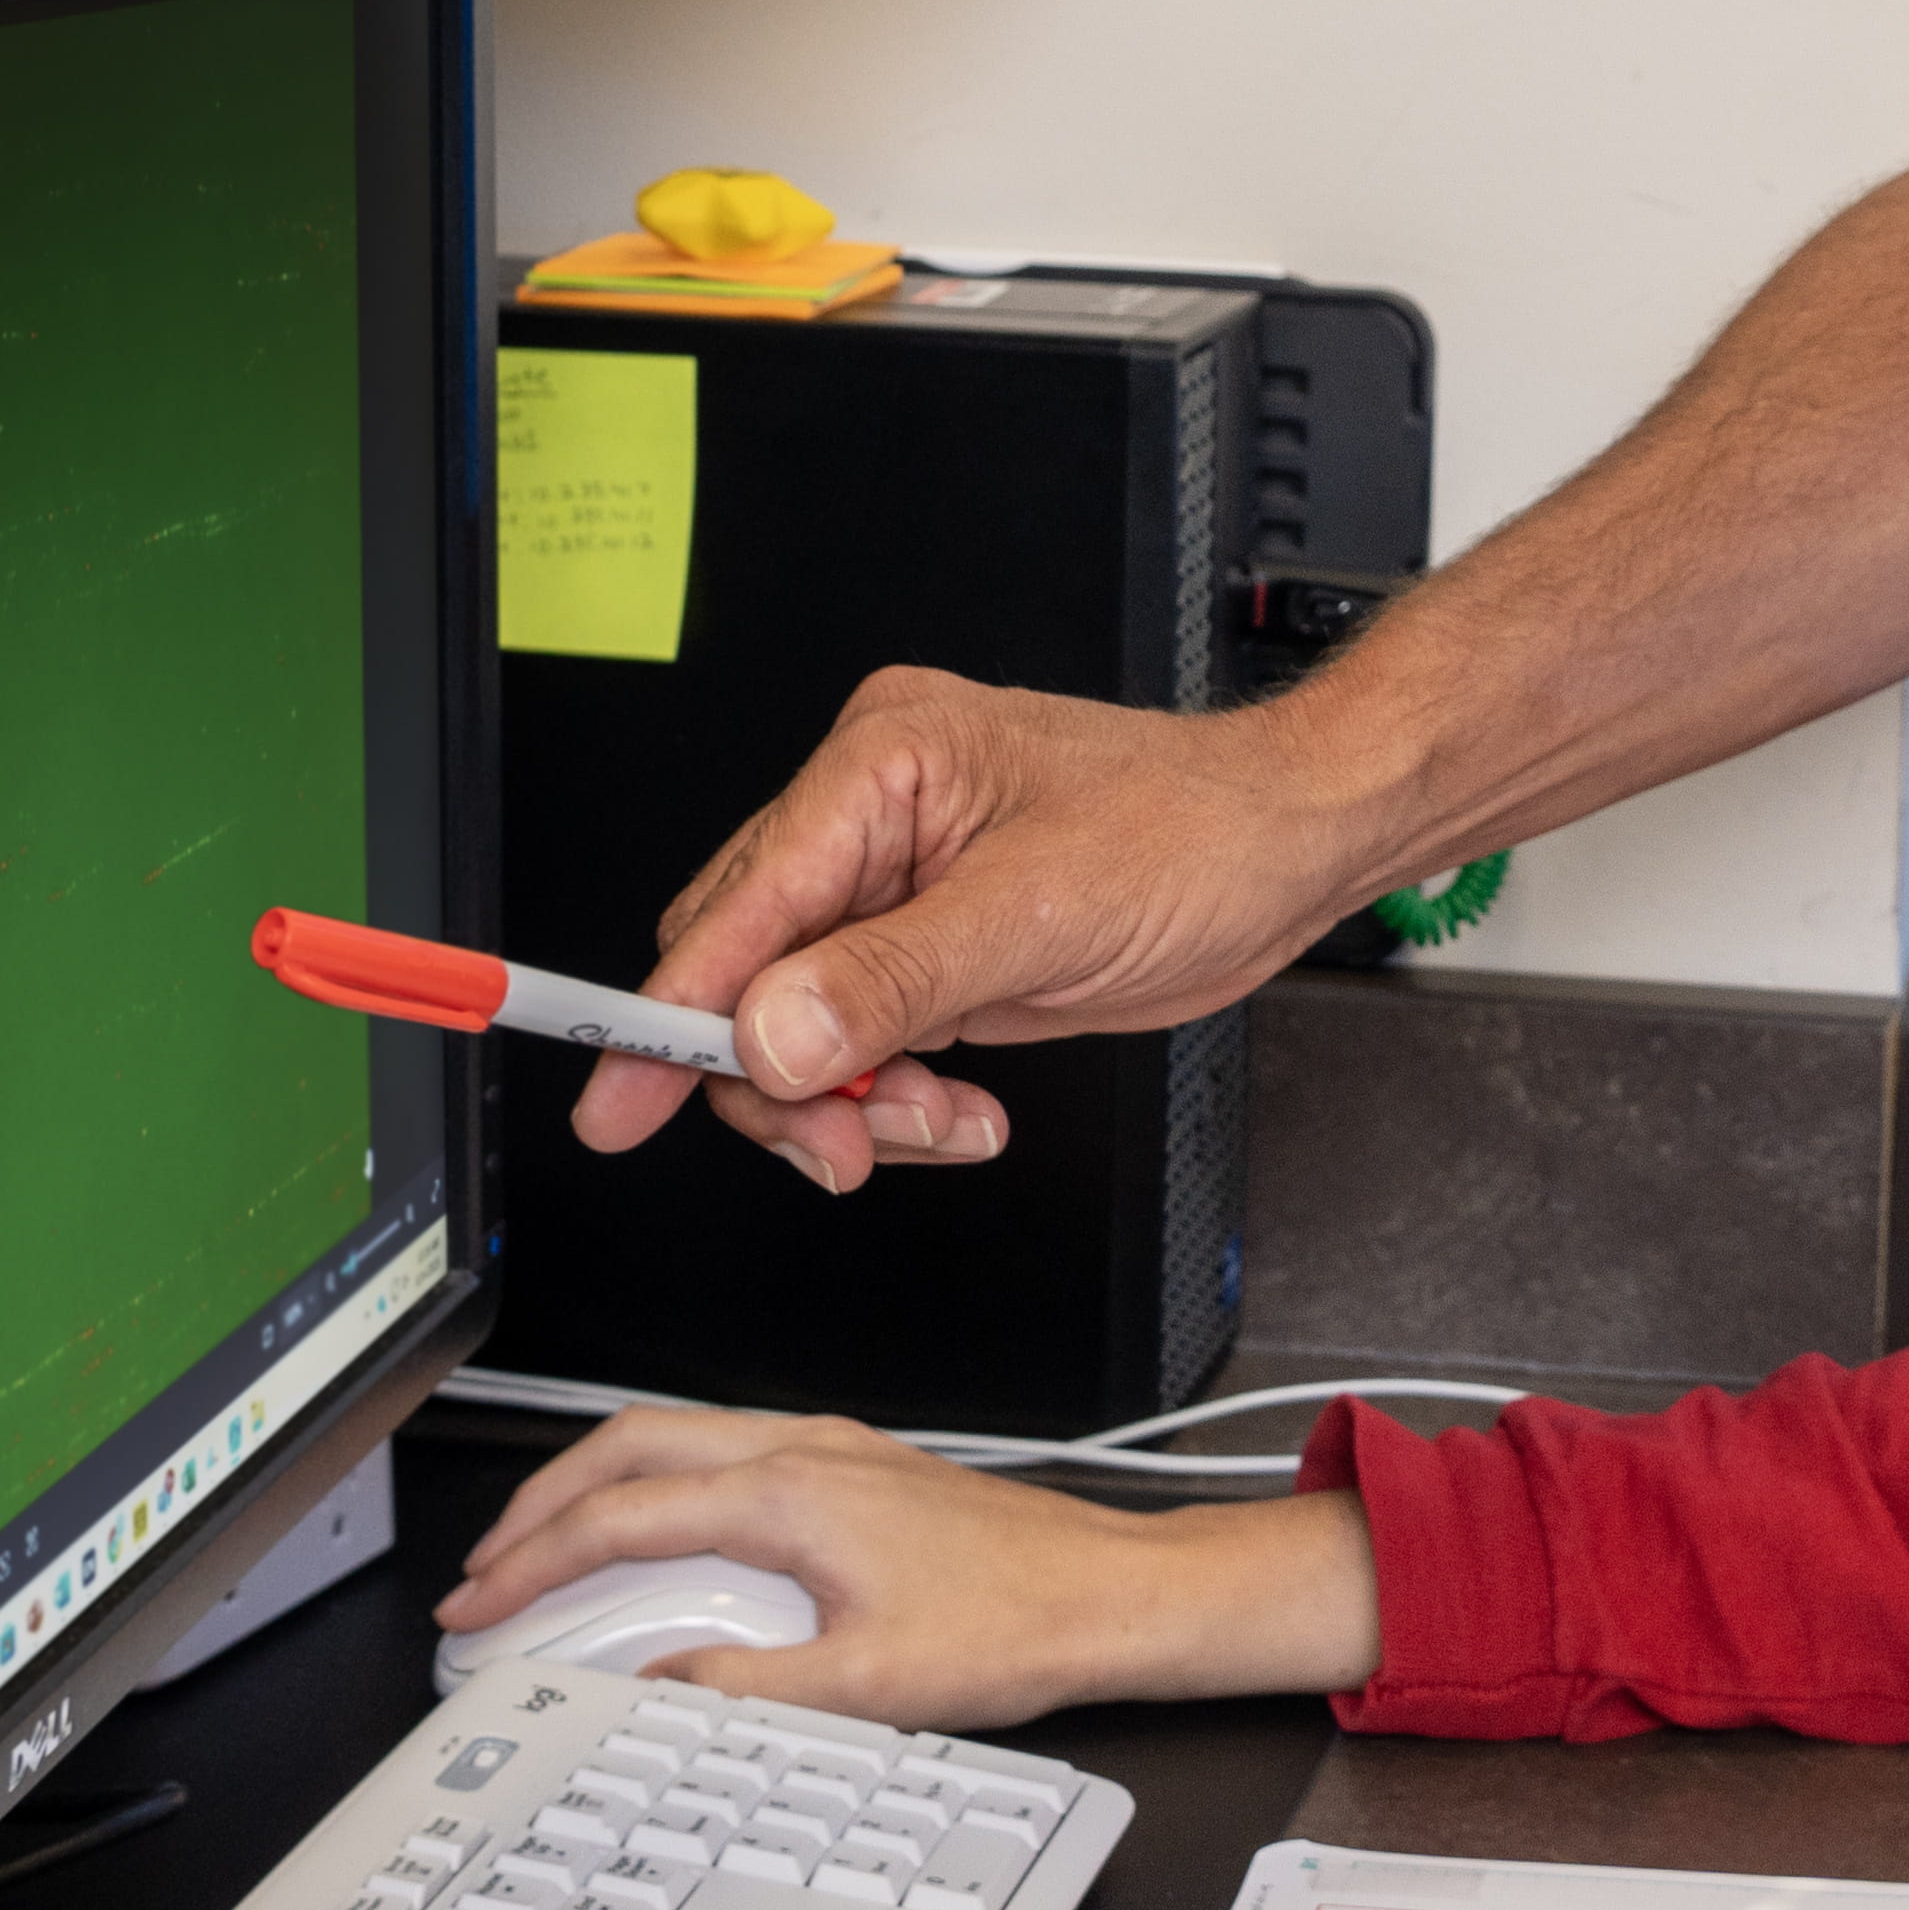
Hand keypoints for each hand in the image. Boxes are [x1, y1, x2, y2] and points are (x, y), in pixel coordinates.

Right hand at [436, 1402, 1381, 1732]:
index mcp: (792, 1493)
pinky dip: (660, 1491)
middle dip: (540, 1503)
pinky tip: (656, 1543)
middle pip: (629, 1446)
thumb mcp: (868, 1687)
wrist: (1112, 1595)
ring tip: (550, 1556)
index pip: (622, 1515)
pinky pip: (723, 1456)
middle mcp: (805, 1451)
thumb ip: (744, 1688)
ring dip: (599, 1489)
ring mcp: (831, 1453)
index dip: (533, 1563)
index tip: (477, 1604)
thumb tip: (652, 1691)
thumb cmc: (1020, 1625)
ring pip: (675, 1439)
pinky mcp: (855, 1471)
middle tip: (488, 1570)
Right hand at [572, 669, 1413, 1190]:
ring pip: (800, 1027)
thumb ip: (891, 984)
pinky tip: (964, 1108)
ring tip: (942, 1122)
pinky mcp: (931, 944)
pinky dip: (899, 1098)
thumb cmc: (1198, 830)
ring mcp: (900, 885)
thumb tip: (771, 1037)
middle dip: (788, 1080)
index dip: (666, 1019)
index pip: (733, 910)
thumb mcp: (1038, 916)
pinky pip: (863, 1042)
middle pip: (745, 977)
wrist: (1291, 847)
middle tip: (847, 1145)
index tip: (616, 1107)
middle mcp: (874, 817)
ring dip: (857, 1102)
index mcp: (881, 764)